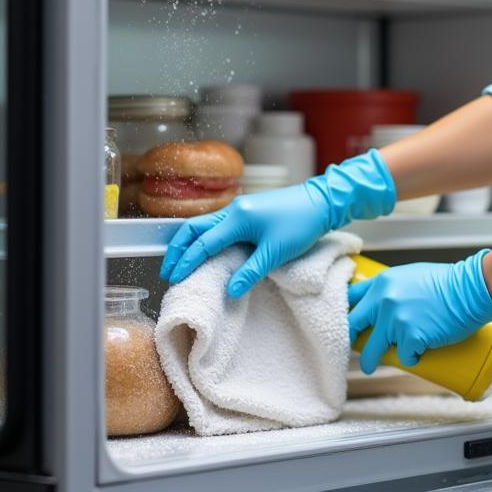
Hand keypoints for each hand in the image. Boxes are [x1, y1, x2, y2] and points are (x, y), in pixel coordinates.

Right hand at [160, 150, 394, 296]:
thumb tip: (231, 290)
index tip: (175, 277)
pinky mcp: (249, 211)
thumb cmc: (301, 224)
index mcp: (238, 219)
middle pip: (195, 228)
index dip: (188, 261)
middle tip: (169, 270)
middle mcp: (234, 210)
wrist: (322, 201)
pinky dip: (205, 237)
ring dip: (191, 242)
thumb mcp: (276, 252)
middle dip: (179, 249)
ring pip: (205, 224)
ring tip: (182, 261)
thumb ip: (251, 271)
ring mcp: (241, 208)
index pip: (204, 243)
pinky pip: (218, 223)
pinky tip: (206, 250)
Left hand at [347, 249, 491, 373]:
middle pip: (353, 326)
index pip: (351, 298)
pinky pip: (403, 357)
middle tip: (352, 347)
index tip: (347, 323)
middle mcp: (384, 301)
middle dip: (351, 340)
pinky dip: (410, 359)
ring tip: (371, 366)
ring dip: (370, 360)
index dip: (346, 313)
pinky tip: (416, 355)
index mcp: (383, 282)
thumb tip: (383, 301)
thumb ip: (394, 287)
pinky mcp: (411, 338)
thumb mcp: (411, 274)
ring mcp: (396, 321)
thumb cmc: (448, 281)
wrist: (471, 289)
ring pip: (373, 349)